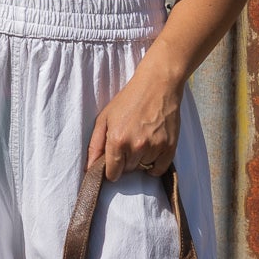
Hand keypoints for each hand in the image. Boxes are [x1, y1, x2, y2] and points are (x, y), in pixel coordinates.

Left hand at [87, 64, 181, 179]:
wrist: (157, 85)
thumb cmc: (129, 100)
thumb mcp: (104, 118)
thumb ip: (95, 145)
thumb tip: (89, 168)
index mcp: (117, 140)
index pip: (112, 174)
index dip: (111, 169)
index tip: (114, 161)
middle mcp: (136, 146)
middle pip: (128, 171)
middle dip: (125, 161)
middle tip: (128, 141)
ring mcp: (155, 147)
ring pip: (143, 168)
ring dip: (140, 159)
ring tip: (141, 139)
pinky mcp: (170, 146)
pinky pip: (159, 169)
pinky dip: (155, 164)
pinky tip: (152, 149)